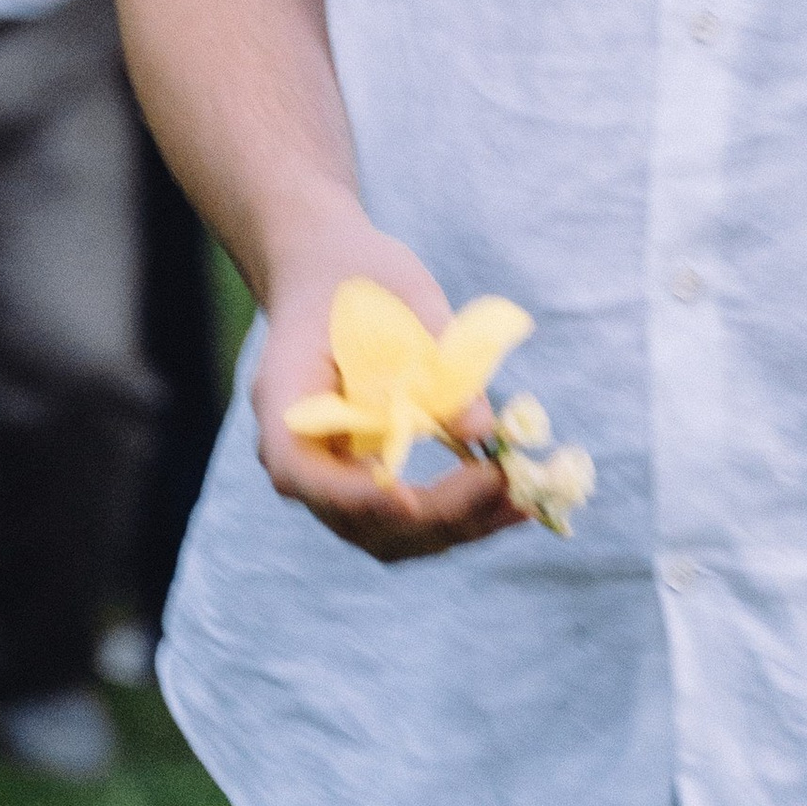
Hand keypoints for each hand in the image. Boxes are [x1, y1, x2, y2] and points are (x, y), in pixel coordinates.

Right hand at [253, 213, 520, 564]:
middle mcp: (299, 454)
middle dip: (432, 515)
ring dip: (456, 526)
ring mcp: (331, 477)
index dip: (351, 495)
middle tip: (497, 483)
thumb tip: (482, 429)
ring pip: (387, 534)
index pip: (299, 470)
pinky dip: (459, 514)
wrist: (328, 271)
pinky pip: (408, 517)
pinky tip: (513, 498)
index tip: (409, 499)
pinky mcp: (366, 482)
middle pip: (354, 519)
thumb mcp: (401, 294)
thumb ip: (434, 353)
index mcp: (283, 398)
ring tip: (523, 500)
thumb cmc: (359, 272)